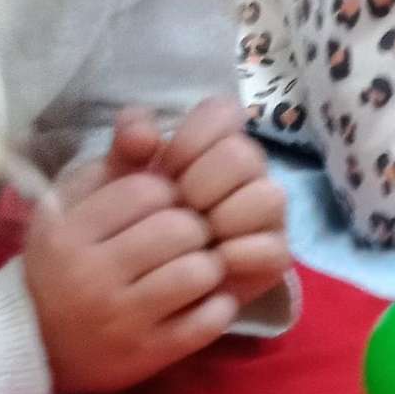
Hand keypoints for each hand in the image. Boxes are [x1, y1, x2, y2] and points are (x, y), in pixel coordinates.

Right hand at [25, 122, 236, 393]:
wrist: (35, 345)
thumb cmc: (61, 261)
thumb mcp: (71, 204)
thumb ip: (113, 162)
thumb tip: (147, 124)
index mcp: (68, 230)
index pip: (147, 190)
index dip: (168, 192)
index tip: (163, 206)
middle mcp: (91, 275)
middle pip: (180, 229)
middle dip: (193, 229)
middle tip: (187, 238)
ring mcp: (121, 318)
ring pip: (198, 272)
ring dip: (208, 266)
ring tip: (195, 267)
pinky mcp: (148, 354)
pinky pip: (208, 320)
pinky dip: (216, 306)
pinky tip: (202, 300)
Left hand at [140, 102, 292, 309]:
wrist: (141, 279)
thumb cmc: (134, 220)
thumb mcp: (119, 180)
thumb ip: (126, 146)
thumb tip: (145, 135)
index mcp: (215, 142)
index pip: (223, 113)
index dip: (191, 140)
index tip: (164, 170)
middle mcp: (247, 172)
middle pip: (245, 155)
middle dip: (203, 183)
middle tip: (179, 209)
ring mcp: (266, 213)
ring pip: (270, 197)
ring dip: (226, 218)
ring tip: (196, 237)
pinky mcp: (275, 255)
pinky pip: (275, 248)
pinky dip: (241, 254)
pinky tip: (212, 262)